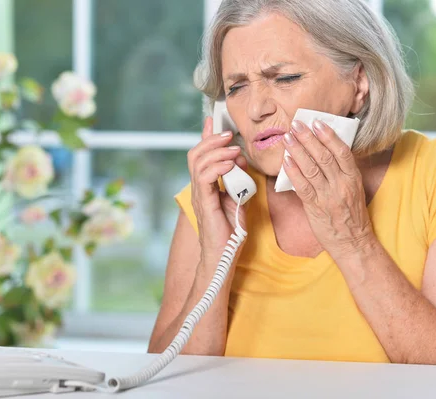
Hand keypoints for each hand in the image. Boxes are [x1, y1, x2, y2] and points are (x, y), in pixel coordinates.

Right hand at [188, 117, 247, 267]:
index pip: (201, 155)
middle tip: (228, 134)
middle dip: (211, 140)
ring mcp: (199, 196)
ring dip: (216, 151)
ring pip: (198, 163)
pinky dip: (217, 167)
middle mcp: (199, 188)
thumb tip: (240, 157)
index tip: (213, 120)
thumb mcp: (240, 198)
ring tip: (233, 148)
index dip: (205, 137)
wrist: (224, 255)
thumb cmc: (230, 231)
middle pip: (195, 154)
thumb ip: (239, 178)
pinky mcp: (204, 204)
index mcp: (206, 186)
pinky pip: (204, 178)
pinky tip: (230, 164)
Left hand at [282, 119, 373, 259]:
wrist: (352, 241)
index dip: (328, 135)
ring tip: (288, 138)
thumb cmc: (351, 214)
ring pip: (312, 169)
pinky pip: (302, 186)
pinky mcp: (316, 207)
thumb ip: (341, 171)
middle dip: (308, 138)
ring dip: (298, 151)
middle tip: (296, 124)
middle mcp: (342, 185)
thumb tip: (323, 150)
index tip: (317, 122)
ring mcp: (329, 196)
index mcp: (353, 178)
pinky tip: (286, 161)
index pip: (341, 151)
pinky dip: (293, 172)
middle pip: (324, 156)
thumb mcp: (353, 189)